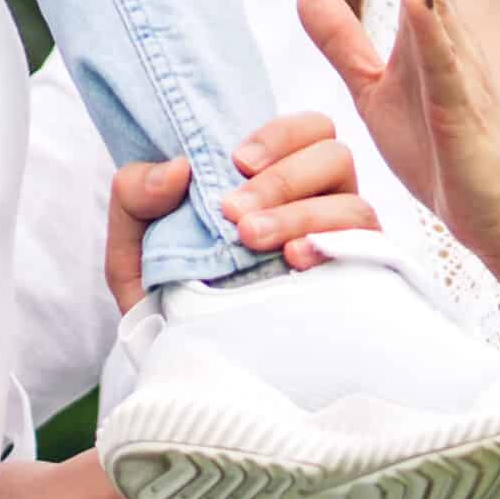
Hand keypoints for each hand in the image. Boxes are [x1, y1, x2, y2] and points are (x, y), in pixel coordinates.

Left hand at [103, 112, 376, 312]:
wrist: (176, 368)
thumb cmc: (163, 297)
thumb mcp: (132, 245)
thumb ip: (136, 194)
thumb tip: (180, 169)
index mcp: (271, 181)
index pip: (307, 130)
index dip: (280, 136)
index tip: (237, 162)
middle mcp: (315, 205)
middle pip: (335, 155)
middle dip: (283, 179)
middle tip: (236, 214)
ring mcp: (337, 245)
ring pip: (353, 204)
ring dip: (301, 214)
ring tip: (253, 241)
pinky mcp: (353, 286)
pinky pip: (367, 252)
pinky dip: (333, 246)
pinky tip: (296, 260)